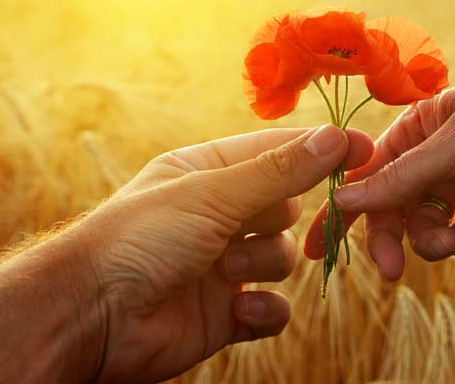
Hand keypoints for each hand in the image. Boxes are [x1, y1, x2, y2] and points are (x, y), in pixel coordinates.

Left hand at [73, 125, 371, 381]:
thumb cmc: (140, 238)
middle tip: (257, 226)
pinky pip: (273, 308)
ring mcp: (223, 265)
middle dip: (279, 219)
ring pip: (283, 257)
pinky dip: (264, 312)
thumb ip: (278, 172)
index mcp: (209, 174)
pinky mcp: (226, 313)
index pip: (278, 153)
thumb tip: (336, 137)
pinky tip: (240, 313)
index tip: (363, 148)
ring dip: (261, 266)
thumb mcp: (212, 194)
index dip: (320, 151)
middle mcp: (219, 216)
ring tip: (224, 272)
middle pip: (287, 207)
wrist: (91, 318)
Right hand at [304, 75, 454, 278]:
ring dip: (434, 243)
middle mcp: (432, 160)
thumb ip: (398, 179)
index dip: (341, 209)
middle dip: (390, 239)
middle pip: (391, 210)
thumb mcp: (452, 150)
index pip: (366, 172)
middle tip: (389, 271)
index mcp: (416, 130)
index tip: (315, 246)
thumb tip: (343, 202)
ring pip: (424, 231)